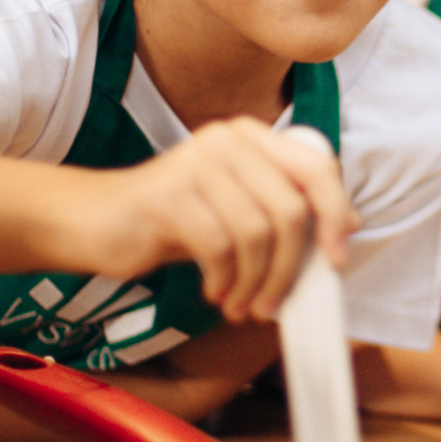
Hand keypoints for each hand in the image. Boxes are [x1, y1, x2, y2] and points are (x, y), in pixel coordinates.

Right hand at [101, 119, 356, 324]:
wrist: (96, 218)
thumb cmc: (173, 219)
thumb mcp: (234, 207)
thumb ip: (281, 208)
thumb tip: (344, 229)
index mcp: (252, 138)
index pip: (318, 167)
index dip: (335, 214)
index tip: (336, 260)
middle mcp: (228, 141)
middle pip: (290, 209)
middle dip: (290, 268)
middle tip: (273, 303)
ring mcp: (196, 165)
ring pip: (256, 234)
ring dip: (254, 282)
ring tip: (240, 303)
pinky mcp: (169, 196)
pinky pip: (219, 248)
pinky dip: (224, 281)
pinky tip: (214, 291)